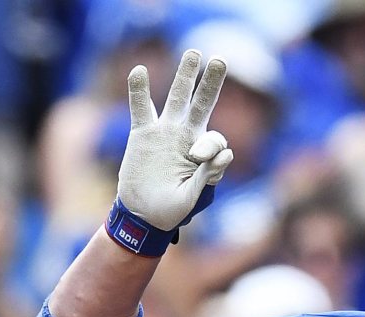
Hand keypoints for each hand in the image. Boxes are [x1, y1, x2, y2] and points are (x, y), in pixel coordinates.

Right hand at [117, 50, 233, 230]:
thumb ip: (207, 176)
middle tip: (220, 60)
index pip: (216, 139)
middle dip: (211, 83)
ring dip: (184, 76)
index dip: (212, 147)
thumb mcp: (194, 196)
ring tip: (193, 54)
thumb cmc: (172, 209)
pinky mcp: (142, 133)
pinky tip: (138, 71)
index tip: (198, 159)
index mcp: (203, 154)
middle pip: (202, 104)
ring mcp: (164, 132)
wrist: (144, 214)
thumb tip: (225, 153)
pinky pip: (140, 107)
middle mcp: (186, 136)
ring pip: (176, 98)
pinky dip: (138, 90)